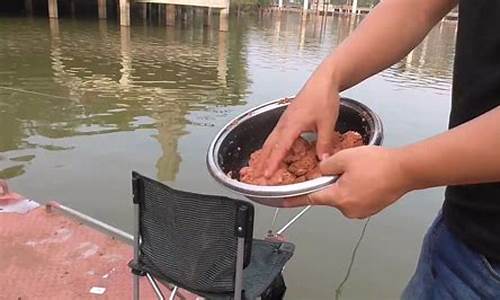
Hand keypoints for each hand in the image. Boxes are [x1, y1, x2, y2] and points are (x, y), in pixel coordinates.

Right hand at [257, 66, 340, 176]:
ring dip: (265, 153)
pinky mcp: (287, 118)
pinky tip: (273, 150)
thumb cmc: (324, 98)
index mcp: (292, 125)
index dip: (273, 163)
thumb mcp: (327, 123)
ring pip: (270, 140)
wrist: (323, 81)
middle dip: (263, 161)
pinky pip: (275, 134)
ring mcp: (284, 120)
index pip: (280, 148)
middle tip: (258, 175)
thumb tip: (323, 161)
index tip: (267, 174)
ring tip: (260, 166)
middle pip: (269, 145)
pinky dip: (271, 145)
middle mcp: (284, 123)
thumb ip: (324, 143)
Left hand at [280, 146, 412, 218]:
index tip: (283, 201)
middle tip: (346, 167)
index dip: (295, 198)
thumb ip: (326, 165)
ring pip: (343, 195)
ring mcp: (361, 211)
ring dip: (345, 184)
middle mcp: (349, 209)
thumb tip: (320, 171)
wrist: (406, 170)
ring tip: (361, 171)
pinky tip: (366, 177)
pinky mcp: (370, 209)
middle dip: (332, 181)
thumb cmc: (379, 164)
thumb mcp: (345, 157)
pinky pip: (355, 197)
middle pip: (329, 195)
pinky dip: (356, 188)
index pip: (311, 199)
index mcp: (339, 198)